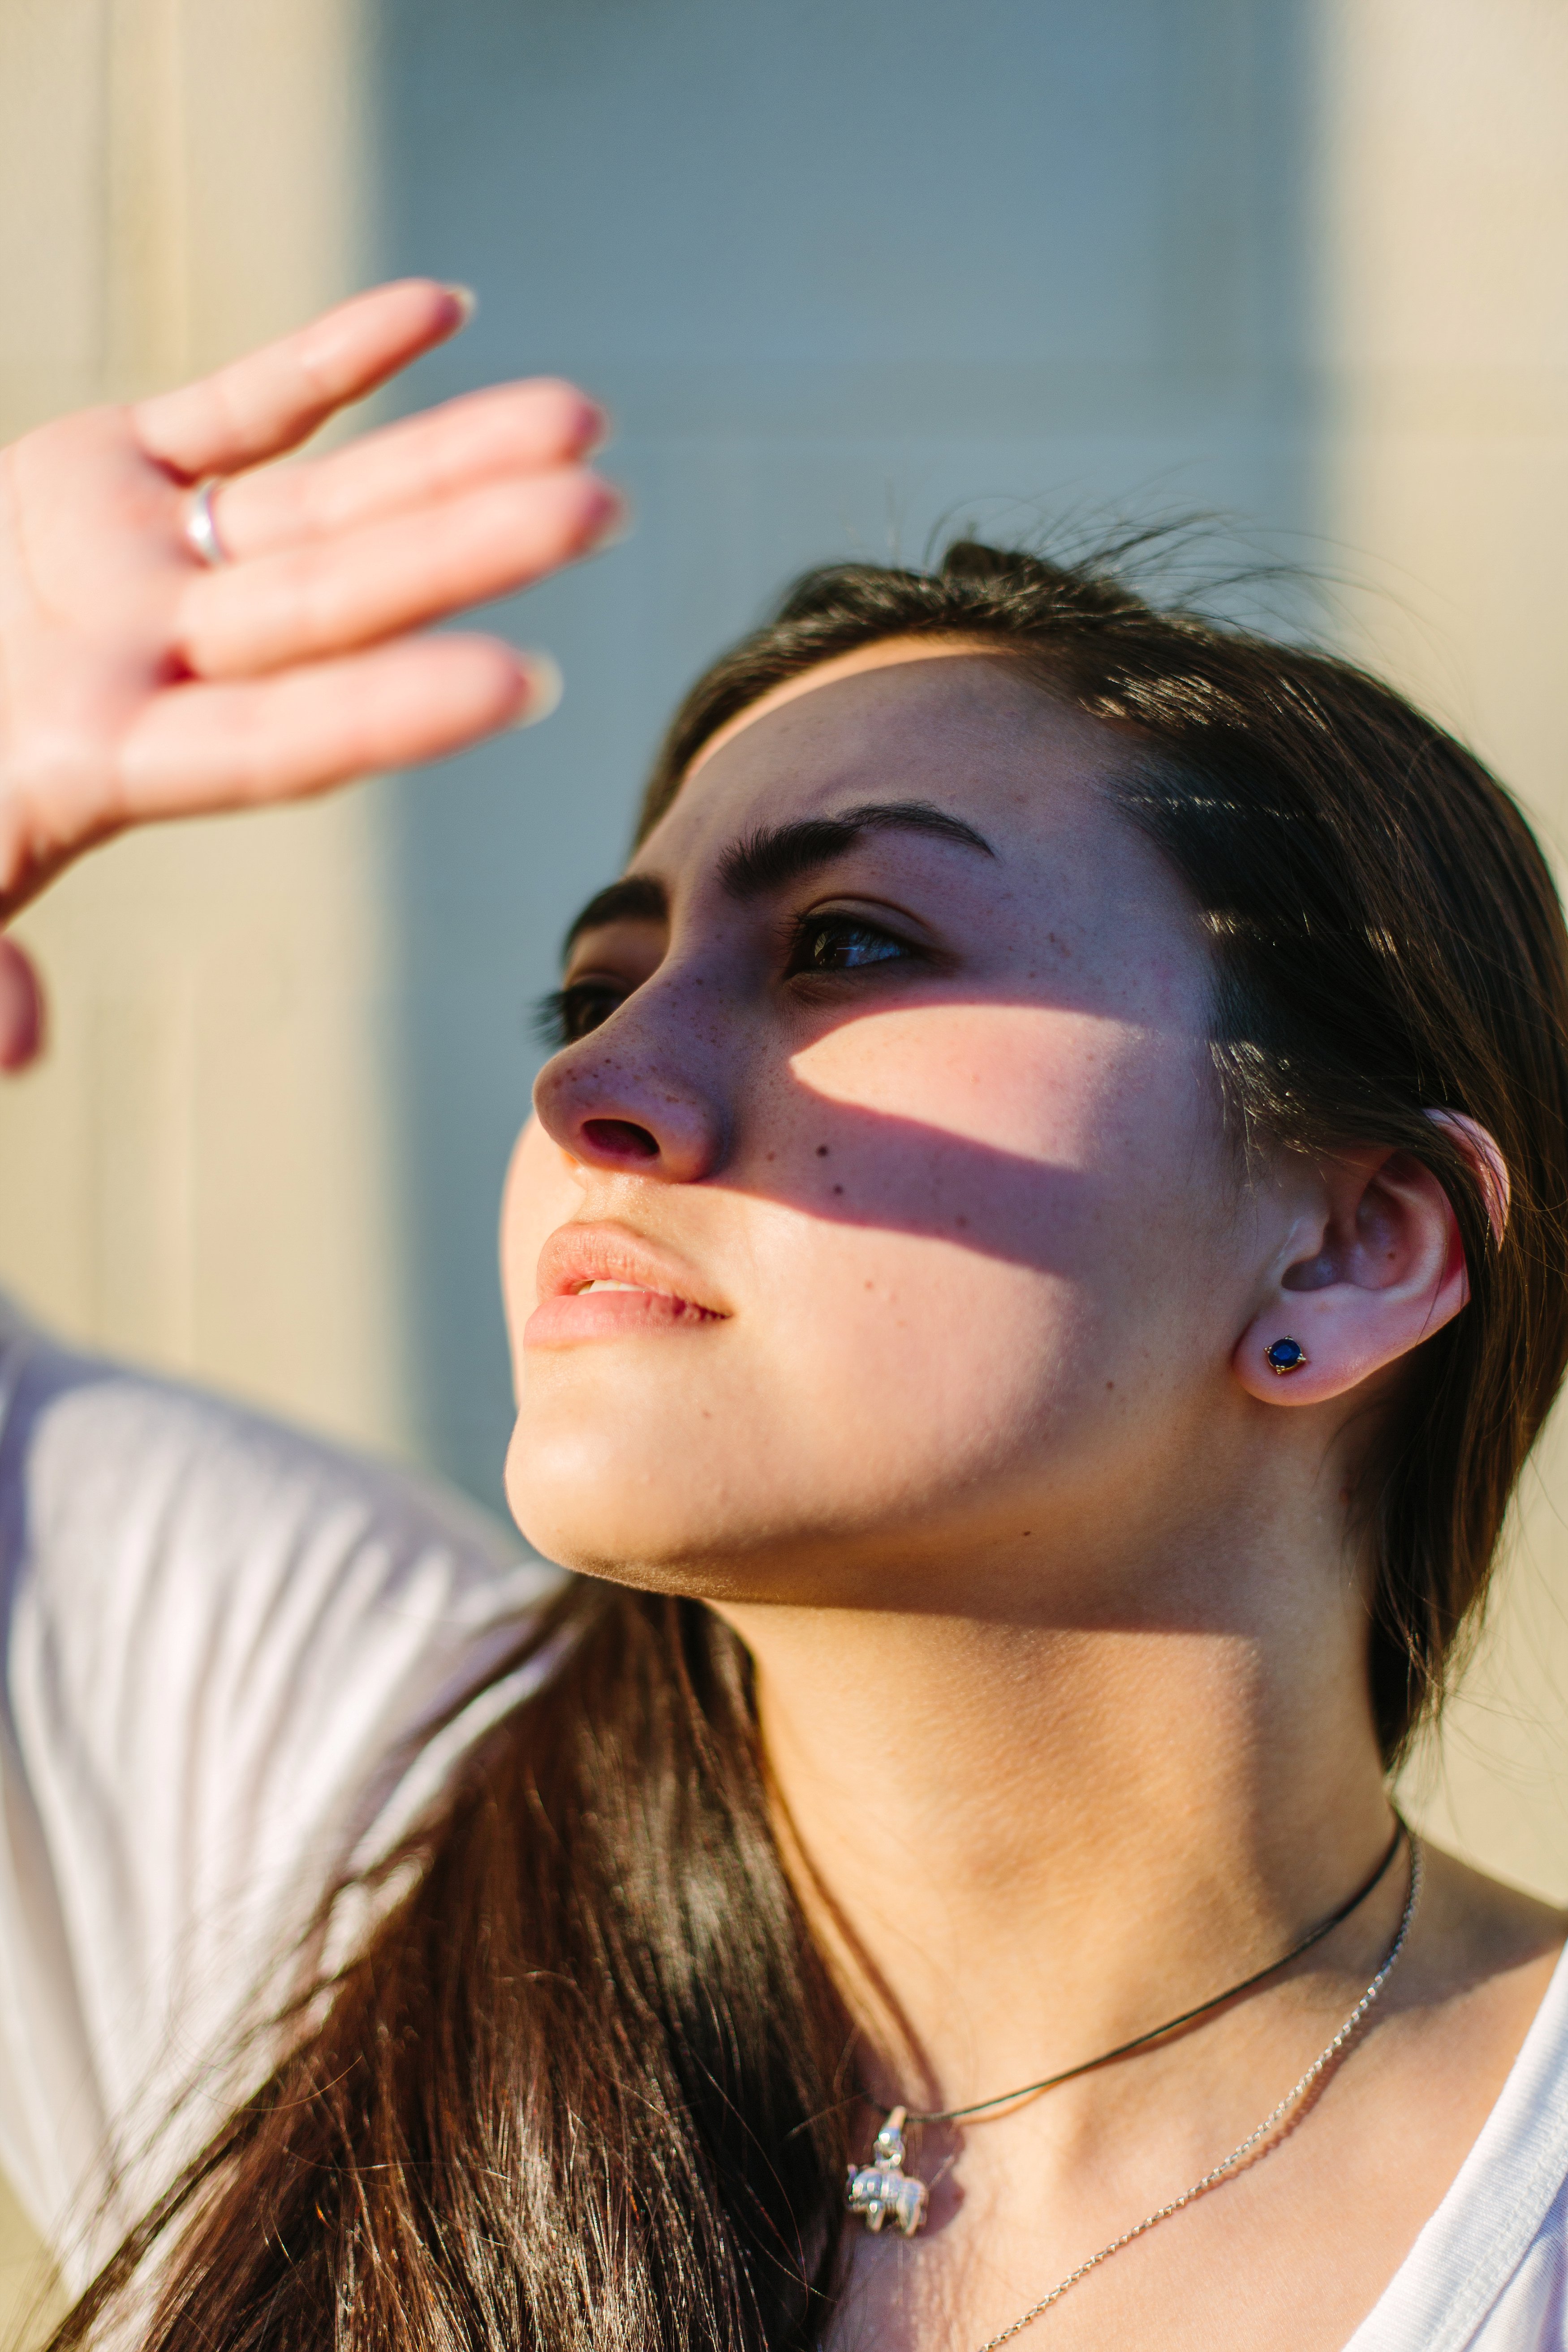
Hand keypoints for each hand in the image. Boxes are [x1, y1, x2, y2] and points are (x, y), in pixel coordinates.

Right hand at [0, 278, 619, 1066]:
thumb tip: (15, 1056)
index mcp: (99, 764)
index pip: (273, 742)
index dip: (384, 710)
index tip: (520, 683)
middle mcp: (155, 663)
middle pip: (335, 604)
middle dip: (463, 554)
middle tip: (602, 513)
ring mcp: (144, 566)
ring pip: (323, 503)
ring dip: (445, 460)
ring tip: (582, 422)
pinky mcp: (104, 470)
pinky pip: (241, 407)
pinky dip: (332, 359)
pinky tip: (443, 311)